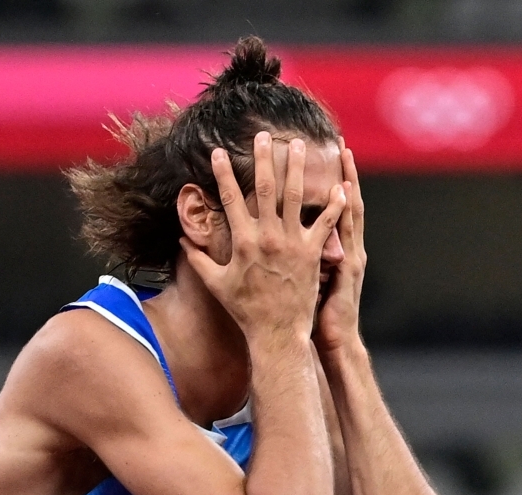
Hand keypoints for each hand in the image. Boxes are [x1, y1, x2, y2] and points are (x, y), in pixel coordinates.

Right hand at [182, 132, 346, 344]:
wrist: (276, 332)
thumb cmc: (245, 310)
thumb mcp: (216, 284)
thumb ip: (197, 260)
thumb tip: (181, 240)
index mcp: (242, 241)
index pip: (230, 199)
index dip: (222, 174)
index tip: (217, 152)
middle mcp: (267, 237)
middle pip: (266, 189)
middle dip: (264, 159)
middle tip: (265, 135)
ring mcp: (292, 243)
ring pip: (296, 197)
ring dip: (297, 169)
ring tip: (299, 146)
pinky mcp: (313, 253)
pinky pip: (326, 224)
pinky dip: (334, 205)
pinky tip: (340, 186)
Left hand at [314, 138, 366, 353]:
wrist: (333, 338)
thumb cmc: (316, 312)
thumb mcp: (309, 281)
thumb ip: (301, 258)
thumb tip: (280, 240)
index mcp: (333, 249)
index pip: (334, 209)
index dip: (332, 184)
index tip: (326, 158)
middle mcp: (345, 247)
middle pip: (345, 202)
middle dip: (344, 173)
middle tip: (340, 143)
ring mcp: (348, 255)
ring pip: (349, 211)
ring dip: (346, 182)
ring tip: (345, 157)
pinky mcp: (345, 267)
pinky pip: (344, 235)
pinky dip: (345, 213)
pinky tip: (343, 191)